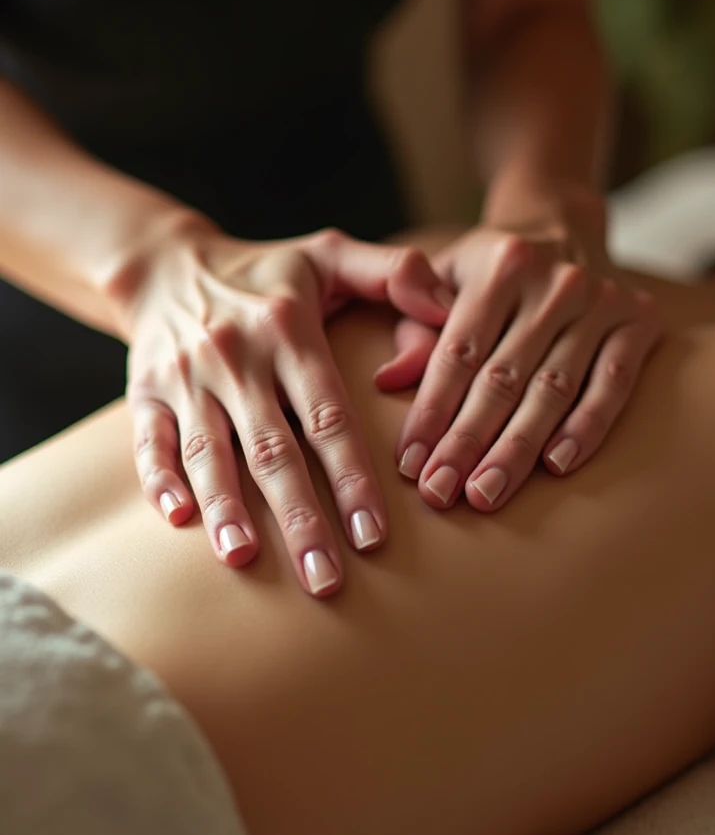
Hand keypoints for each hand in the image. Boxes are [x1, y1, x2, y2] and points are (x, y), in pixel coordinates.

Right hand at [119, 224, 451, 594]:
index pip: (328, 416)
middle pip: (272, 449)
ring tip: (244, 560)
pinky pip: (149, 440)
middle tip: (325, 580)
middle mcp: (236, 357)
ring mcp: (185, 377)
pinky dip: (160, 480)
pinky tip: (179, 520)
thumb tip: (451, 310)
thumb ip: (396, 273)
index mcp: (289, 331)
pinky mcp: (144, 392)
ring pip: (209, 451)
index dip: (352, 478)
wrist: (167, 264)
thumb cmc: (267, 273)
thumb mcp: (331, 254)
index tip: (373, 536)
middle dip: (299, 518)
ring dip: (226, 509)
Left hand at [375, 189, 661, 510]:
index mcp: (499, 264)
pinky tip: (558, 465)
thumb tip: (386, 381)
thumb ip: (413, 324)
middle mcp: (555, 279)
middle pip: (504, 377)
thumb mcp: (444, 281)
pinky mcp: (639, 319)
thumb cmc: (488, 272)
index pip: (458, 351)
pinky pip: (613, 384)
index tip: (410, 462)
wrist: (563, 227)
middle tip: (441, 492)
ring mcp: (602, 299)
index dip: (432, 410)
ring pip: (554, 389)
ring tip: (486, 493)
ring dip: (518, 449)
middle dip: (468, 442)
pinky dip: (587, 427)